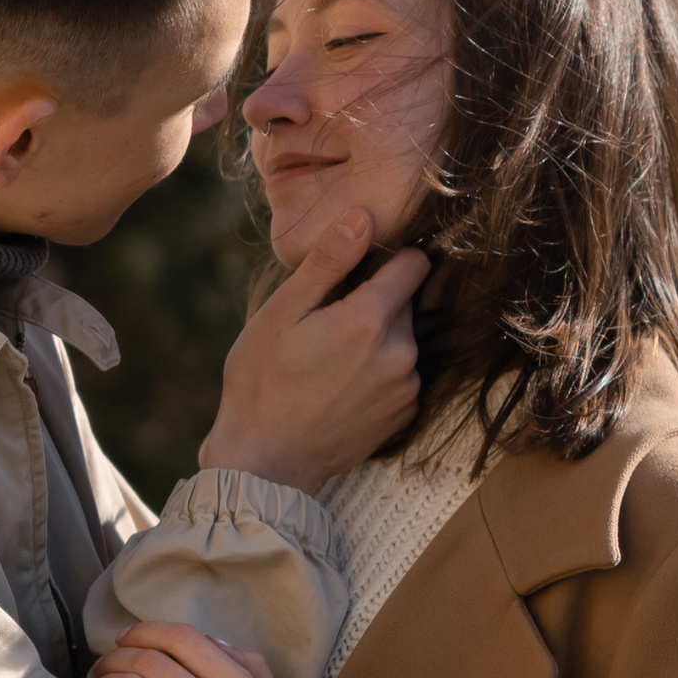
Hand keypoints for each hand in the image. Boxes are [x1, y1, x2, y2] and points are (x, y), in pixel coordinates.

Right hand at [200, 203, 428, 491]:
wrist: (266, 460)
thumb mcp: (283, 312)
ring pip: (404, 339)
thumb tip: (363, 217)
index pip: (414, 264)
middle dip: (375, 303)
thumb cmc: (263, 381)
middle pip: (405, 303)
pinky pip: (403, 374)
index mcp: (371, 320)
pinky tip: (342, 385)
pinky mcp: (406, 414)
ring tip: (330, 359)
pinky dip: (381, 372)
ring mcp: (408, 388)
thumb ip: (329, 262)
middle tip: (327, 323)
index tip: (360, 268)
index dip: (388, 258)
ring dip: (378, 339)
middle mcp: (402, 353)